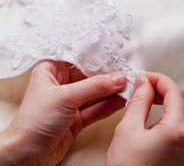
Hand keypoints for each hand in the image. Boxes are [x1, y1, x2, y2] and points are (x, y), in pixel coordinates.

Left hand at [0, 60, 126, 165]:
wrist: (28, 155)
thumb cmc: (34, 121)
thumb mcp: (66, 97)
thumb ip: (94, 87)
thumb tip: (116, 78)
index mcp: (50, 71)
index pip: (77, 60)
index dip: (96, 59)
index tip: (114, 57)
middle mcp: (60, 85)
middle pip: (88, 77)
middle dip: (106, 76)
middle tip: (124, 74)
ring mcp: (69, 102)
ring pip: (93, 93)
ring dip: (110, 91)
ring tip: (128, 86)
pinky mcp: (76, 119)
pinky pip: (95, 109)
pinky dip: (108, 105)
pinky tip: (120, 100)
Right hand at [106, 72, 183, 165]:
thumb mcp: (128, 130)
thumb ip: (139, 101)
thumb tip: (143, 83)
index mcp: (178, 132)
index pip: (174, 91)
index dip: (159, 79)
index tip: (146, 77)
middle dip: (167, 90)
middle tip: (148, 88)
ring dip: (173, 103)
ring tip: (153, 102)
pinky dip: (177, 118)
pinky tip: (161, 120)